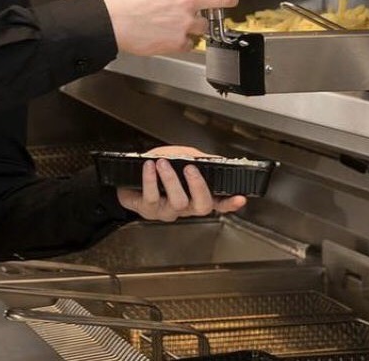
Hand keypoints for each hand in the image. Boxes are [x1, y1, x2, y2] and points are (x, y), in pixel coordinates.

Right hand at [99, 0, 237, 55]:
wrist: (111, 20)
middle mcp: (187, 0)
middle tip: (229, 0)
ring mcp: (185, 22)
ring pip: (206, 25)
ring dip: (198, 24)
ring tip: (183, 23)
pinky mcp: (178, 42)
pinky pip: (191, 43)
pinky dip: (184, 41)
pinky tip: (172, 36)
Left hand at [115, 145, 246, 220]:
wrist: (128, 177)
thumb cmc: (157, 167)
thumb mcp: (179, 157)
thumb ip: (196, 158)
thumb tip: (212, 159)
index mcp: (195, 196)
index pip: (218, 203)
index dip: (230, 203)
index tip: (239, 198)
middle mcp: (184, 207)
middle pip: (202, 206)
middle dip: (198, 186)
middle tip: (191, 169)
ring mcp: (167, 211)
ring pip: (177, 202)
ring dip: (171, 179)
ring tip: (163, 163)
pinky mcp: (148, 210)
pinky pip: (152, 197)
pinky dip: (150, 179)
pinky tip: (149, 167)